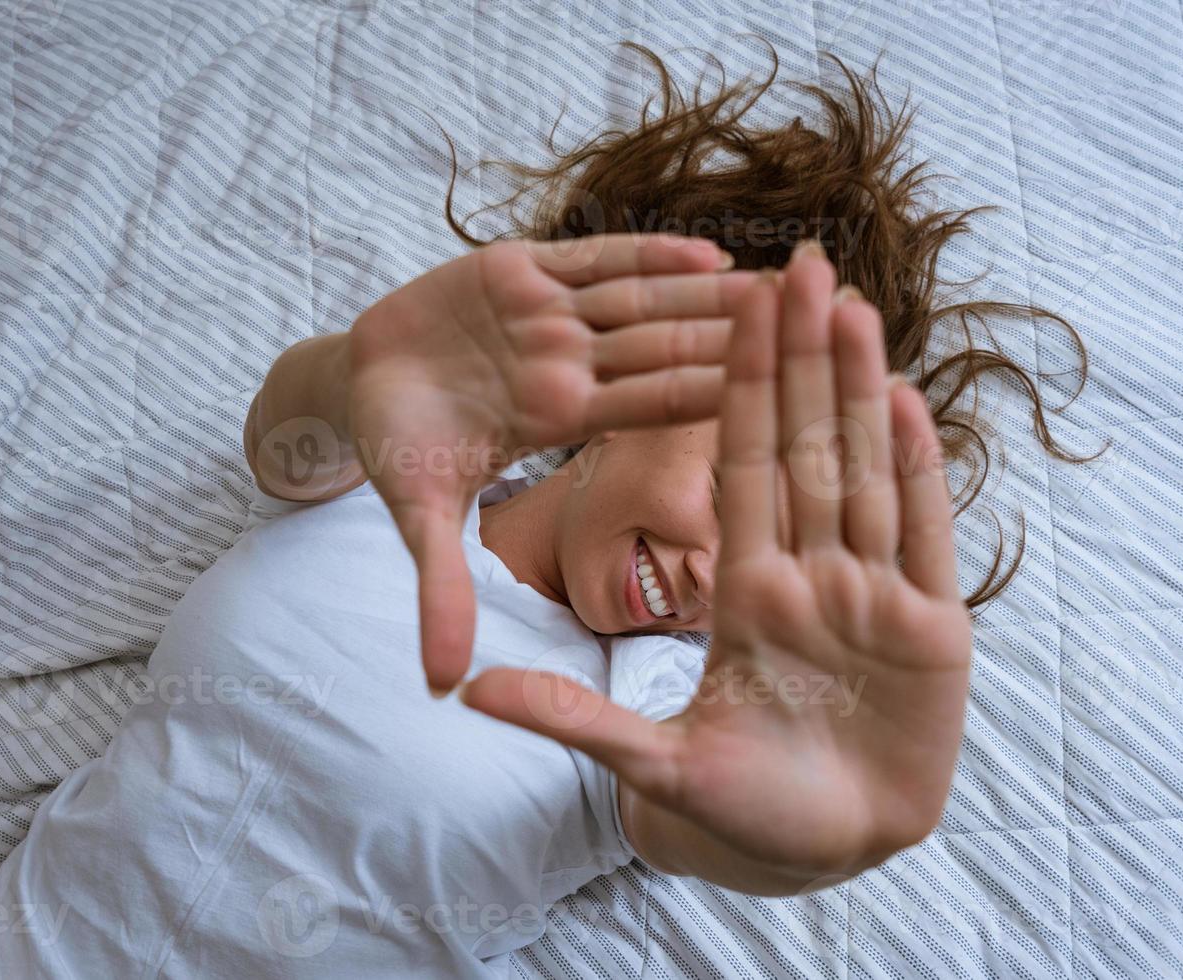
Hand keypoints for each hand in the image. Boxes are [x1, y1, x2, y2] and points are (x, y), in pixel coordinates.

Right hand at [347, 234, 756, 693]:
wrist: (356, 381)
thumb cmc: (394, 447)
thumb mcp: (415, 515)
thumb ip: (441, 588)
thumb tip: (440, 687)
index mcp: (558, 417)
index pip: (654, 405)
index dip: (720, 393)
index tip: (791, 397)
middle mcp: (570, 366)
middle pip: (669, 346)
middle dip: (744, 335)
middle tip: (826, 328)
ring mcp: (551, 314)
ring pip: (646, 297)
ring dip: (714, 290)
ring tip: (789, 284)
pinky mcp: (524, 267)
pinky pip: (595, 257)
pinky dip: (647, 252)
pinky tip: (708, 251)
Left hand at [460, 243, 971, 889]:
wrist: (833, 857)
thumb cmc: (749, 816)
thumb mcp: (656, 766)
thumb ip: (573, 719)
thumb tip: (466, 690)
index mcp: (743, 595)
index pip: (739, 470)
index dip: (735, 389)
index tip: (728, 310)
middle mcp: (808, 579)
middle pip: (806, 450)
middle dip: (803, 360)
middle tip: (800, 264)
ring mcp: (873, 598)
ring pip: (866, 474)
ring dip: (861, 391)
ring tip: (853, 306)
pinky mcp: (934, 629)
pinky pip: (924, 535)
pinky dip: (920, 471)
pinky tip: (909, 399)